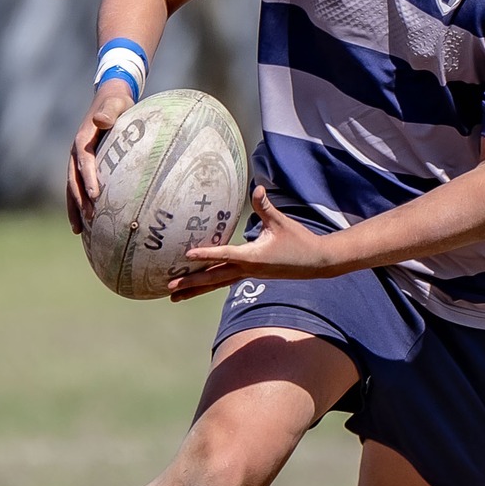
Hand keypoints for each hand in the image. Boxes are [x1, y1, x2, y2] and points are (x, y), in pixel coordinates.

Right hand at [65, 80, 139, 233]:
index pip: (84, 162)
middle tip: (90, 220)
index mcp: (83, 139)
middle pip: (74, 180)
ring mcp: (77, 160)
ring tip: (79, 230)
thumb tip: (101, 121)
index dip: (88, 179)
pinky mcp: (82, 166)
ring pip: (72, 188)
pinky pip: (77, 187)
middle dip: (80, 201)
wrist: (109, 98)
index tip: (95, 196)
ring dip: (75, 208)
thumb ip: (109, 112)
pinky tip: (85, 223)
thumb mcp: (115, 103)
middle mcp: (76, 152)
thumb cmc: (117, 102)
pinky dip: (78, 204)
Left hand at [168, 186, 341, 300]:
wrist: (315, 263)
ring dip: (195, 290)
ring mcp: (248, 274)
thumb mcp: (281, 222)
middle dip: (191, 282)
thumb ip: (265, 206)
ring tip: (174, 297)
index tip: (187, 254)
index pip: (225, 254)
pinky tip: (197, 287)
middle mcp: (248, 269)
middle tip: (169, 286)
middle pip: (214, 277)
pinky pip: (224, 281)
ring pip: (216, 284)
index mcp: (253, 257)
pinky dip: (209, 284)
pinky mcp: (251, 275)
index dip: (206, 253)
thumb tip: (257, 189)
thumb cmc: (299, 241)